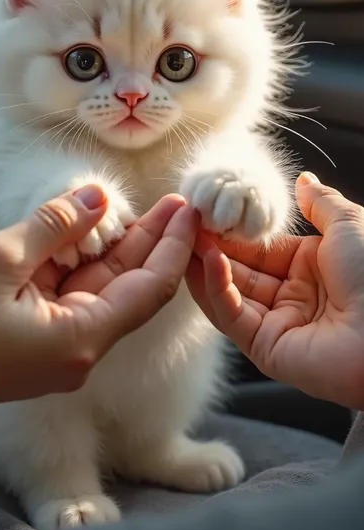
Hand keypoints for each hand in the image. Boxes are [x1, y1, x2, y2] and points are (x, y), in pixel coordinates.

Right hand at [0, 186, 197, 438]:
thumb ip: (54, 225)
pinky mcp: (38, 341)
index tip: (191, 211)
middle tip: (179, 201)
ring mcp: (59, 348)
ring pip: (104, 291)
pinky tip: (102, 232)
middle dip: (156, 243)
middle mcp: (79, 350)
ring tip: (152, 208)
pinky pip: (75, 297)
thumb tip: (97, 197)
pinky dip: (89, 263)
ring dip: (124, 250)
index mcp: (81, 339)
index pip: (151, 289)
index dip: (175, 247)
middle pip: (133, 289)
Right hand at [186, 173, 363, 409]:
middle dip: (211, 247)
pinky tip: (206, 262)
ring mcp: (278, 324)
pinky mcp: (266, 349)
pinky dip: (217, 289)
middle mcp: (292, 296)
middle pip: (240, 270)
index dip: (233, 231)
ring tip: (184, 240)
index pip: (260, 248)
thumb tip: (303, 180)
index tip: (206, 211)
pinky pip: (234, 316)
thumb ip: (321, 203)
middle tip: (182, 224)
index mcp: (311, 269)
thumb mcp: (349, 225)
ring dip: (205, 266)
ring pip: (230, 294)